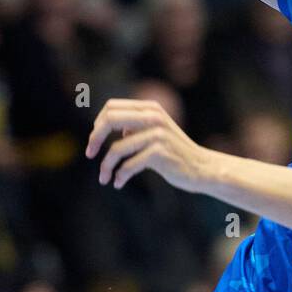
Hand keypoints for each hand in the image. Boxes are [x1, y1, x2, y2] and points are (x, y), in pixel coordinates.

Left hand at [86, 99, 209, 191]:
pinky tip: (118, 184)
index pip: (111, 107)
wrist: (202, 168)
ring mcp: (157, 134)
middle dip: (95, 139)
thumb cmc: (174, 153)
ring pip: (116, 148)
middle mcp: (153, 117)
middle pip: (109, 120)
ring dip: (106, 166)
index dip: (98, 124)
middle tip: (89, 154)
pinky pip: (129, 165)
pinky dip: (120, 176)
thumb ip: (133, 126)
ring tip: (104, 178)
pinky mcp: (159, 153)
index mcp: (150, 108)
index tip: (94, 142)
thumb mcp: (155, 132)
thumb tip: (101, 127)